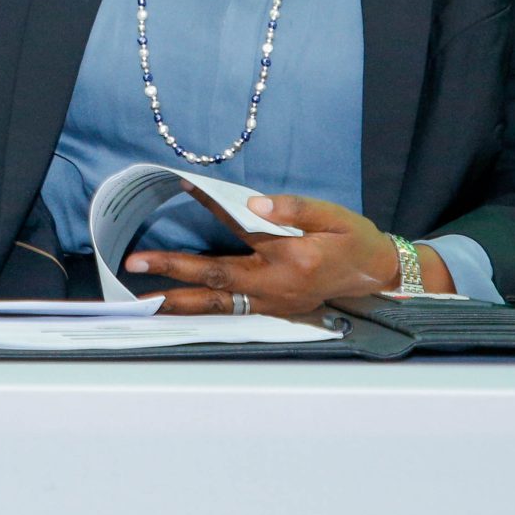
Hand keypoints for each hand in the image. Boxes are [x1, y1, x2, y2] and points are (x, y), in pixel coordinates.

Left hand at [125, 193, 440, 316]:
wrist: (380, 277)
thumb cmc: (354, 241)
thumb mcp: (332, 215)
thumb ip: (294, 209)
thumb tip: (253, 203)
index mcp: (290, 259)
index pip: (235, 238)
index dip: (201, 222)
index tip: (174, 206)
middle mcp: (276, 286)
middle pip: (216, 280)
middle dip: (172, 273)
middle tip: (134, 264)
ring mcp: (273, 302)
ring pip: (219, 305)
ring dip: (179, 302)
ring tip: (143, 301)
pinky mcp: (273, 308)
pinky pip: (231, 311)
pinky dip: (202, 308)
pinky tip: (178, 305)